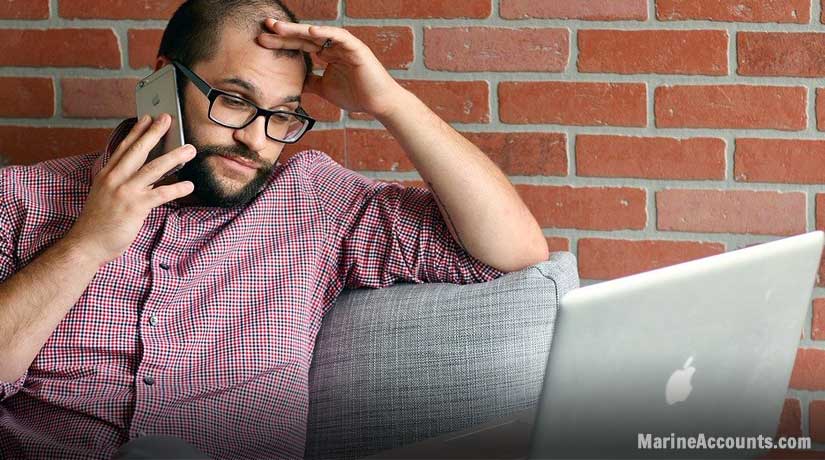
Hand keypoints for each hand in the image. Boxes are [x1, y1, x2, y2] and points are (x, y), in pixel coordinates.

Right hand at [64, 114, 196, 263]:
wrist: (87, 244)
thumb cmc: (99, 222)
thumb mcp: (105, 195)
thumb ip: (122, 182)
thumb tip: (146, 174)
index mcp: (107, 174)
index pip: (124, 147)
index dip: (136, 131)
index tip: (147, 117)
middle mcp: (114, 179)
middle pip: (138, 150)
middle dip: (154, 133)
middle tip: (168, 118)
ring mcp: (125, 191)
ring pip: (153, 168)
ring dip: (174, 157)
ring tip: (190, 149)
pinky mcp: (135, 207)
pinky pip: (161, 194)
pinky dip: (177, 188)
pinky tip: (189, 185)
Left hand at [256, 19, 407, 117]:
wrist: (378, 104)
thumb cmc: (356, 96)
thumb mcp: (325, 89)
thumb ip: (311, 83)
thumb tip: (294, 83)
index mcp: (327, 54)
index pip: (300, 45)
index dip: (282, 42)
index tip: (262, 40)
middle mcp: (334, 46)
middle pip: (305, 37)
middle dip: (284, 32)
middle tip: (265, 25)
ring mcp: (345, 45)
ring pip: (319, 34)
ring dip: (299, 30)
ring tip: (280, 28)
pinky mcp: (357, 48)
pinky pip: (340, 36)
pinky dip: (326, 33)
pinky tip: (310, 32)